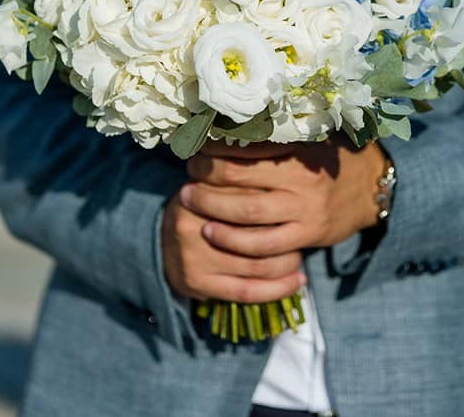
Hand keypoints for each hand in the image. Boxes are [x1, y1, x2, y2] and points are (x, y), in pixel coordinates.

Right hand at [161, 188, 305, 303]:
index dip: (278, 205)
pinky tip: (296, 284)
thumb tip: (288, 172)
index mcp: (201, 194)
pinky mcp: (196, 283)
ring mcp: (194, 257)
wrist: (159, 237)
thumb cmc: (201, 206)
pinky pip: (245, 292)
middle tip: (304, 236)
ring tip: (301, 260)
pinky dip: (276, 290)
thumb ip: (244, 181)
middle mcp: (194, 225)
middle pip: (255, 234)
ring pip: (255, 266)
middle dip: (286, 238)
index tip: (300, 207)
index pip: (251, 201)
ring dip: (286, 265)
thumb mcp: (216, 184)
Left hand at [182, 137, 385, 257]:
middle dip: (206, 175)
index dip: (216, 147)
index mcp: (298, 146)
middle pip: (240, 177)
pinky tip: (212, 233)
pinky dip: (233, 241)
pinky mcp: (307, 235)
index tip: (198, 146)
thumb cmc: (332, 156)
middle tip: (188, 173)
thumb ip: (278, 133)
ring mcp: (304, 209)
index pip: (247, 145)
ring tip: (188, 201)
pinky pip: (264, 245)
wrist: (373, 187)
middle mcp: (300, 177)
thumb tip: (231, 122)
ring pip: (247, 212)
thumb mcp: (311, 136)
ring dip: (212, 207)